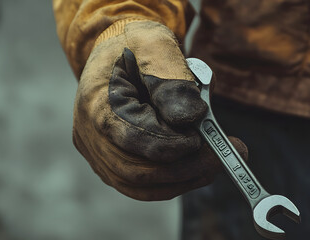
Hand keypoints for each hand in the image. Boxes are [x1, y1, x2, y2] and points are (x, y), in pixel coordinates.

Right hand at [72, 20, 247, 200]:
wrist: (120, 51)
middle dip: (184, 169)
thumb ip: (171, 80)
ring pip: (137, 185)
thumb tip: (191, 117)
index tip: (202, 139)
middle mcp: (88, 133)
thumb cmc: (138, 46)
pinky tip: (194, 171)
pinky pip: (137, 185)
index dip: (170, 144)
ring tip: (213, 166)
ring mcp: (96, 151)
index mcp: (96, 102)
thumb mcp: (156, 47)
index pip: (132, 137)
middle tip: (220, 160)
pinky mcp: (108, 161)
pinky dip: (169, 183)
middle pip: (135, 170)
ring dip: (180, 180)